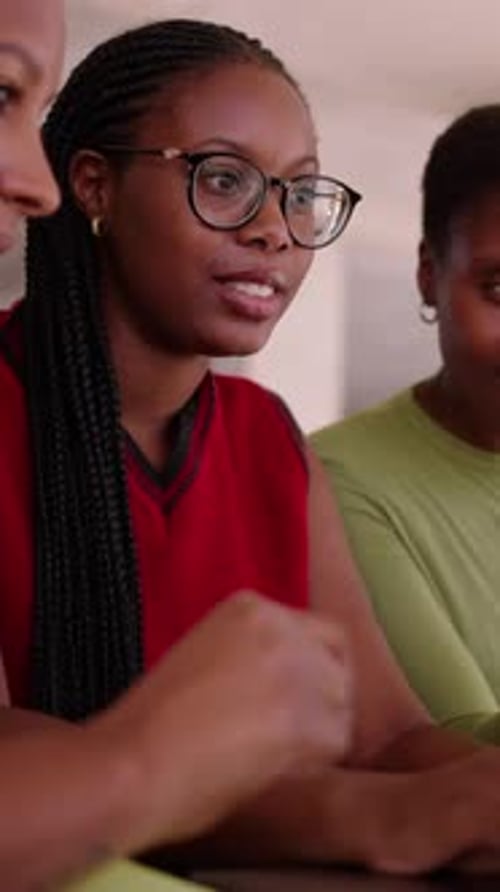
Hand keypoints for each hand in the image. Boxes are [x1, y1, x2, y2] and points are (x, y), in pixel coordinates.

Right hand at [92, 591, 352, 852]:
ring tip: (273, 756)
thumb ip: (250, 657)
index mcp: (251, 606)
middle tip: (290, 735)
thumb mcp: (203, 656)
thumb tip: (282, 689)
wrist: (135, 760)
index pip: (320, 633)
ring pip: (341, 706)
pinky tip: (270, 769)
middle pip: (337, 666)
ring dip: (318, 734)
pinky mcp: (309, 718)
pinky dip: (312, 763)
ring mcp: (300, 669)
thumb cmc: (149, 723)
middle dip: (321, 701)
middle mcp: (283, 626)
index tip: (296, 698)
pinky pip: (335, 744)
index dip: (313, 670)